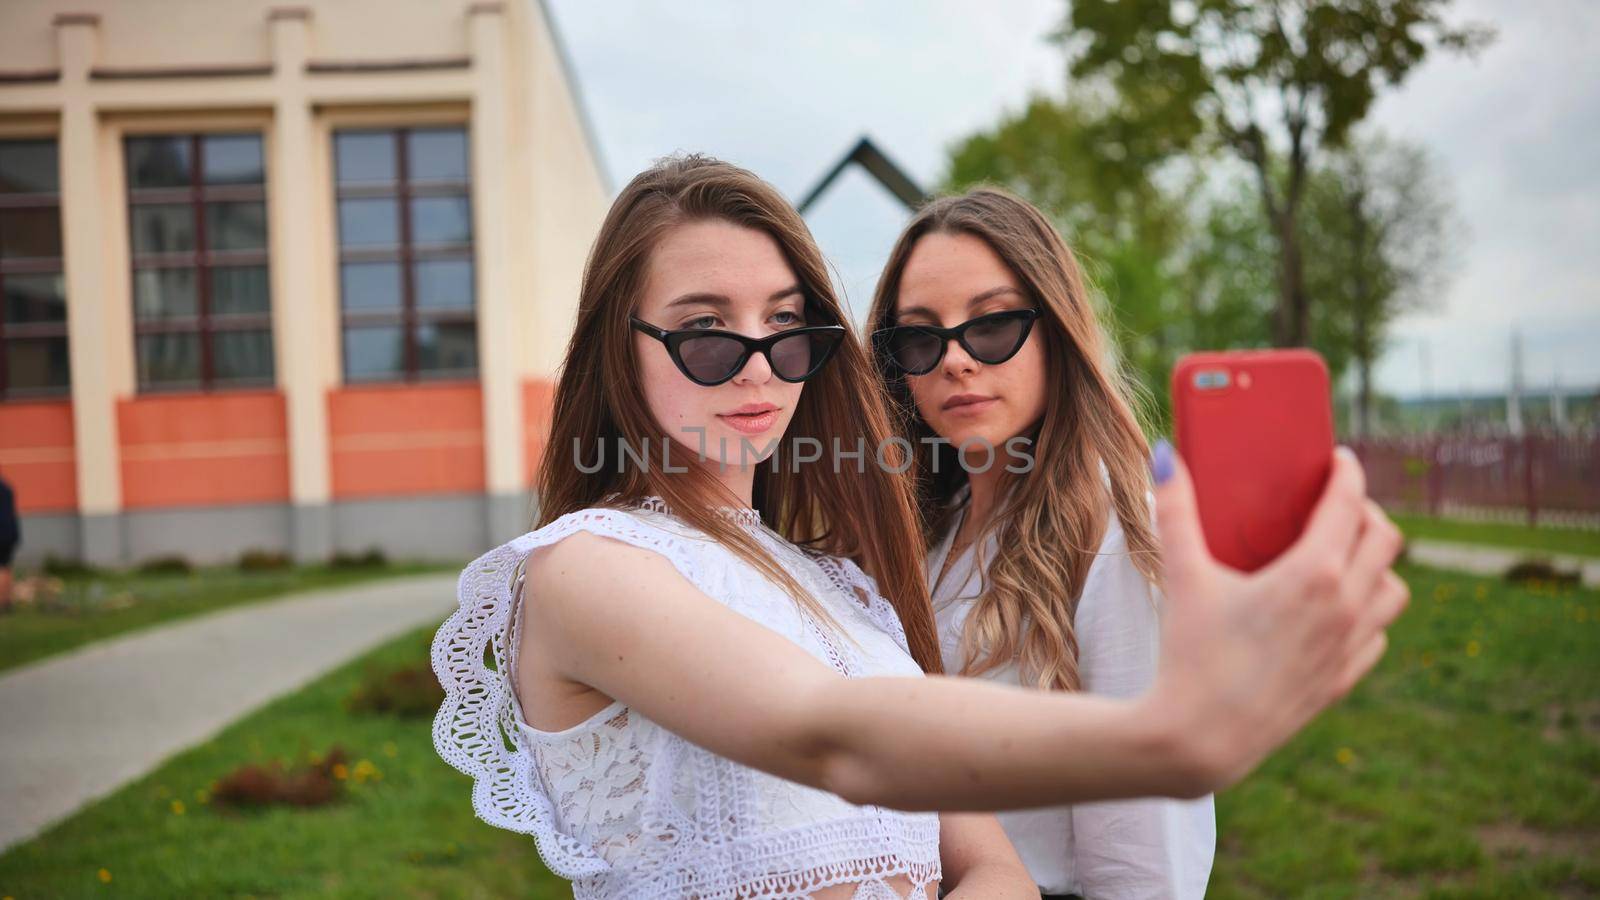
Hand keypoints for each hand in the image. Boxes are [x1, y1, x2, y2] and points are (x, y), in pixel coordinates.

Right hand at [1144, 443, 1407, 793]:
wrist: (1200, 738)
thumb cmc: (1190, 654)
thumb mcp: (1182, 576)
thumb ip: (1175, 511)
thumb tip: (1163, 456)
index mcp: (1312, 574)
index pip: (1349, 505)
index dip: (1348, 473)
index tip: (1340, 459)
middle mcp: (1344, 607)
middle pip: (1385, 540)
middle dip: (1366, 512)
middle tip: (1337, 505)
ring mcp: (1349, 647)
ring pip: (1394, 589)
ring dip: (1376, 565)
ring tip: (1343, 557)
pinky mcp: (1343, 680)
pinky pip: (1378, 634)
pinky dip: (1367, 613)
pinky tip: (1336, 610)